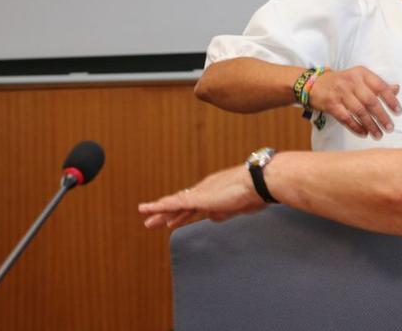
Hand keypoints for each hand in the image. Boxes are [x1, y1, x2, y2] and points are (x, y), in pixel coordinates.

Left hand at [139, 164, 264, 228]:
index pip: (194, 204)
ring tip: (144, 213)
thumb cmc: (255, 193)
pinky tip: (149, 209)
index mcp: (215, 191)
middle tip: (152, 219)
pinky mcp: (198, 198)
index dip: (182, 212)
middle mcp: (205, 189)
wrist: (257, 183)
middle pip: (181, 203)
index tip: (173, 220)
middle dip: (167, 212)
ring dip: (159, 209)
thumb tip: (212, 217)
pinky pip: (174, 203)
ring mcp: (200, 193)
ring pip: (174, 203)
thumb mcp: (239, 207)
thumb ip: (226, 212)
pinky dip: (161, 207)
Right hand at [308, 66, 400, 139]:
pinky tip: (364, 133)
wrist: (315, 84)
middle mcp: (351, 81)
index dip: (391, 100)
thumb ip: (377, 84)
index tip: (398, 112)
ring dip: (371, 125)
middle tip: (390, 128)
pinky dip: (356, 128)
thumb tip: (396, 89)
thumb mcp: (360, 78)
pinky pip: (346, 119)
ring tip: (379, 135)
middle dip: (382, 116)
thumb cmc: (343, 82)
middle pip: (370, 101)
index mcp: (361, 73)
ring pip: (359, 111)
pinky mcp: (331, 105)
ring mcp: (340, 93)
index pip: (380, 86)